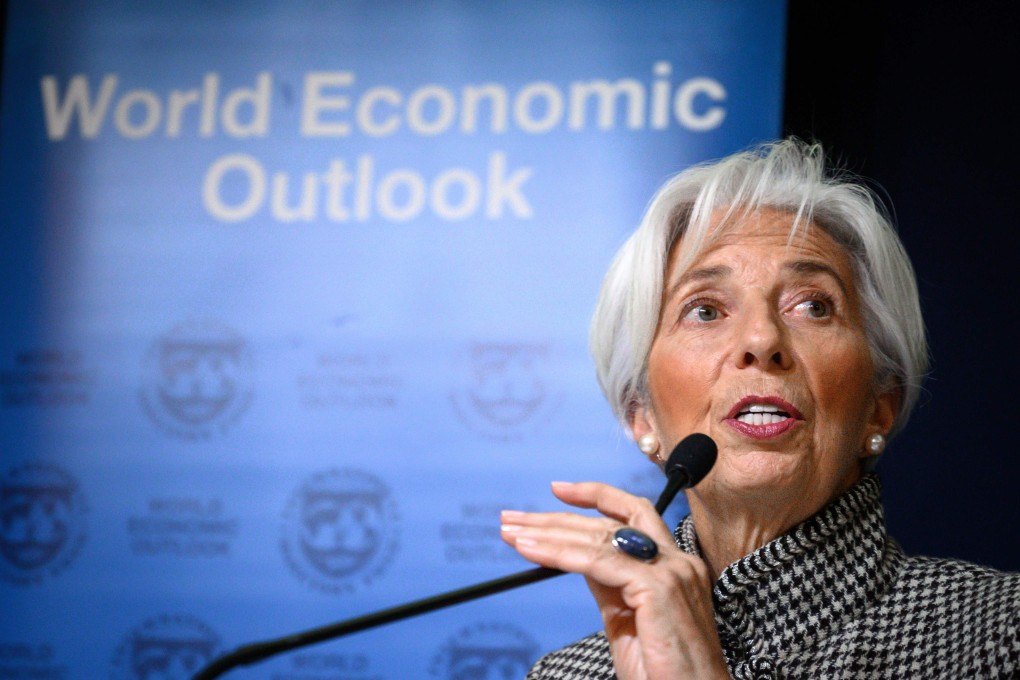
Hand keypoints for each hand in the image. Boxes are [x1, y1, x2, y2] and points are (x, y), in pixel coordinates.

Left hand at [501, 481, 728, 679]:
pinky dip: (559, 554)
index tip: (557, 491)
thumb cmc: (663, 672)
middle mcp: (677, 561)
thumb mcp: (626, 619)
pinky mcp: (658, 588)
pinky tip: (531, 550)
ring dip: (548, 533)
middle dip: (557, 516)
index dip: (595, 495)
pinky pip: (597, 563)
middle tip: (514, 518)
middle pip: (610, 520)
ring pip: (599, 538)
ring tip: (512, 533)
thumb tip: (576, 557)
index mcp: (675, 564)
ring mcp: (671, 572)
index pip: (632, 513)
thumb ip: (608, 584)